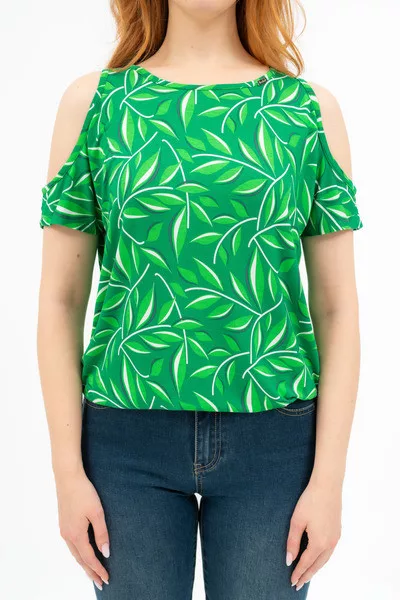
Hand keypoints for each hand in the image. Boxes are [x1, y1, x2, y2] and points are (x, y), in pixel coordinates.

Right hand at [55, 469, 109, 590]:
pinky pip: (72, 546)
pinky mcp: (64, 524)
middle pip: (80, 560)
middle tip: (100, 583)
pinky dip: (79, 555)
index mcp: (76, 535)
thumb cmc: (84, 493)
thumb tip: (106, 552)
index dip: (98, 569)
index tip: (107, 578)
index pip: (89, 558)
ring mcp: (64, 530)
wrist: (68, 478)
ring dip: (84, 564)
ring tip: (93, 573)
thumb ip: (101, 533)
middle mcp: (68, 536)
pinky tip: (83, 554)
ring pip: (75, 554)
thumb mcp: (97, 512)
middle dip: (91, 572)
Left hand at [286, 478, 341, 590]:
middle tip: (298, 584)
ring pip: (325, 559)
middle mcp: (330, 543)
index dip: (298, 572)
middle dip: (307, 575)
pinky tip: (317, 558)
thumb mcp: (297, 521)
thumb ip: (292, 542)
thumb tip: (289, 560)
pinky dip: (322, 559)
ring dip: (315, 568)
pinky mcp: (337, 531)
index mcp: (319, 542)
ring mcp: (336, 538)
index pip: (306, 563)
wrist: (328, 486)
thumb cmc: (310, 501)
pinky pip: (329, 551)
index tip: (292, 581)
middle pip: (317, 565)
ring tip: (307, 575)